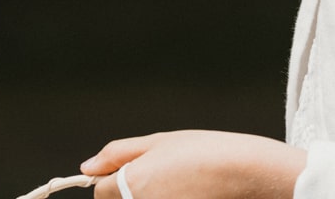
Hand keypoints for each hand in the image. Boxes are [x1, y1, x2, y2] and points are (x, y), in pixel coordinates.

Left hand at [81, 130, 304, 198]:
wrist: (246, 171)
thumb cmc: (206, 153)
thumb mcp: (158, 141)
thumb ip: (117, 154)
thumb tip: (89, 166)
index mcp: (131, 183)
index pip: (100, 192)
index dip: (112, 178)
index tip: (127, 172)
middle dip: (131, 191)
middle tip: (162, 177)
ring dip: (150, 198)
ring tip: (178, 185)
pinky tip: (187, 194)